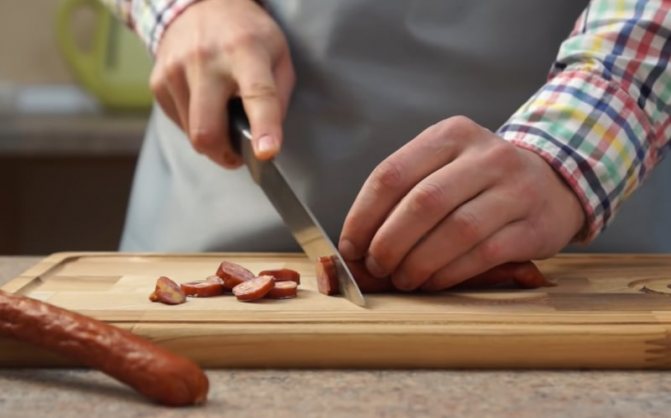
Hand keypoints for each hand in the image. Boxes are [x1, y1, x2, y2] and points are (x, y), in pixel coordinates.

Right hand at [150, 0, 294, 167]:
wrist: (201, 5)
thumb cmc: (248, 35)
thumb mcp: (278, 56)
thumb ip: (278, 97)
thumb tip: (266, 140)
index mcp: (246, 51)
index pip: (257, 93)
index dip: (263, 128)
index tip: (266, 152)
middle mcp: (206, 59)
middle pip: (207, 129)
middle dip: (225, 154)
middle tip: (239, 153)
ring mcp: (176, 70)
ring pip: (192, 133)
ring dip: (212, 138)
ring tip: (223, 114)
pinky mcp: (158, 81)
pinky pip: (179, 123)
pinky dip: (195, 124)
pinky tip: (205, 103)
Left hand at [339, 116, 585, 291]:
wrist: (553, 183)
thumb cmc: (481, 182)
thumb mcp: (445, 168)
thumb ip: (404, 196)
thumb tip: (356, 244)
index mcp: (451, 134)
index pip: (392, 174)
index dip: (364, 215)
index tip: (351, 246)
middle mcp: (486, 155)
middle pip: (423, 202)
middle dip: (389, 242)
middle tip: (376, 267)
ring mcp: (515, 188)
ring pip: (455, 230)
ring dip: (419, 263)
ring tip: (402, 279)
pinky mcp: (534, 225)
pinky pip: (483, 253)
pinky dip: (449, 273)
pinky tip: (432, 282)